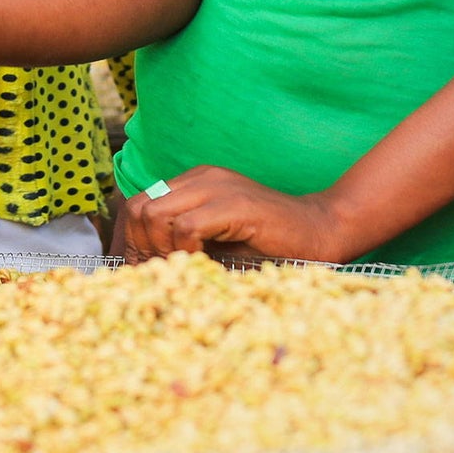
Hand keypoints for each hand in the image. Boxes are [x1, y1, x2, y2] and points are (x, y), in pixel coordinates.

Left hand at [117, 166, 350, 265]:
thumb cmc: (270, 243)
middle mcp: (200, 178)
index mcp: (193, 182)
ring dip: (162, 249)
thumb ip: (185, 242)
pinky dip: (185, 249)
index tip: (142, 270)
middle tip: (159, 274)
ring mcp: (216, 187)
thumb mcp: (217, 241)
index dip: (133, 240)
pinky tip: (202, 263)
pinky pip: (187, 225)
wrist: (320, 231)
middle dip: (141, 246)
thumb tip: (147, 267)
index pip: (138, 203)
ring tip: (181, 269)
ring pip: (157, 213)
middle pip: (139, 207)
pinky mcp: (234, 204)